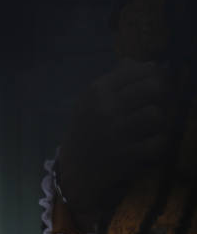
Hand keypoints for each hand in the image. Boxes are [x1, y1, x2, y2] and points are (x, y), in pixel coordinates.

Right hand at [56, 60, 172, 232]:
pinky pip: (159, 141)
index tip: (154, 81)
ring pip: (158, 114)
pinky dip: (157, 143)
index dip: (153, 74)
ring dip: (159, 122)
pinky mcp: (128, 154)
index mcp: (96, 91)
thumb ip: (115, 81)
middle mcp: (106, 108)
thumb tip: (144, 62)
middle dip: (160, 95)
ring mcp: (117, 132)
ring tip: (150, 126)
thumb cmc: (86, 131)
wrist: (74, 171)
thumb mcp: (90, 102)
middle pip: (153, 88)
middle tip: (156, 103)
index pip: (138, 70)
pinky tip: (147, 145)